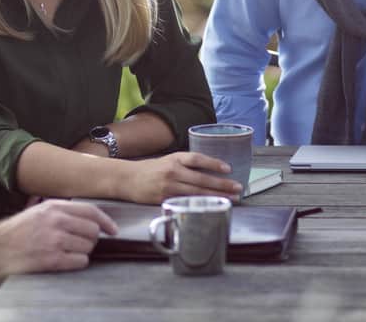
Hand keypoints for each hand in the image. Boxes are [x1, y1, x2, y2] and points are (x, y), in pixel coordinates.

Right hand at [0, 199, 118, 275]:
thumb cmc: (18, 230)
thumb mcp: (39, 210)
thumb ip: (61, 209)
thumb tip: (89, 216)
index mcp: (54, 207)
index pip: (91, 211)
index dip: (106, 221)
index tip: (113, 230)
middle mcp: (56, 221)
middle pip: (93, 231)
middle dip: (91, 239)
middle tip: (81, 243)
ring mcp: (54, 240)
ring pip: (88, 247)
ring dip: (83, 251)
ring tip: (68, 251)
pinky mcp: (51, 259)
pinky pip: (80, 261)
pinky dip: (77, 262)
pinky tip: (66, 260)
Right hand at [119, 152, 242, 203]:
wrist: (127, 179)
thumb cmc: (150, 170)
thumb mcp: (168, 161)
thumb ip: (186, 165)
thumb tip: (210, 171)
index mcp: (175, 159)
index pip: (198, 159)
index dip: (214, 163)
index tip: (228, 168)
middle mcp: (173, 171)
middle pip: (202, 179)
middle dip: (222, 184)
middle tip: (238, 188)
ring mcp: (169, 187)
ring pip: (197, 193)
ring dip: (216, 196)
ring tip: (232, 199)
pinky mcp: (165, 200)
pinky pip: (187, 202)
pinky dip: (201, 204)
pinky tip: (212, 206)